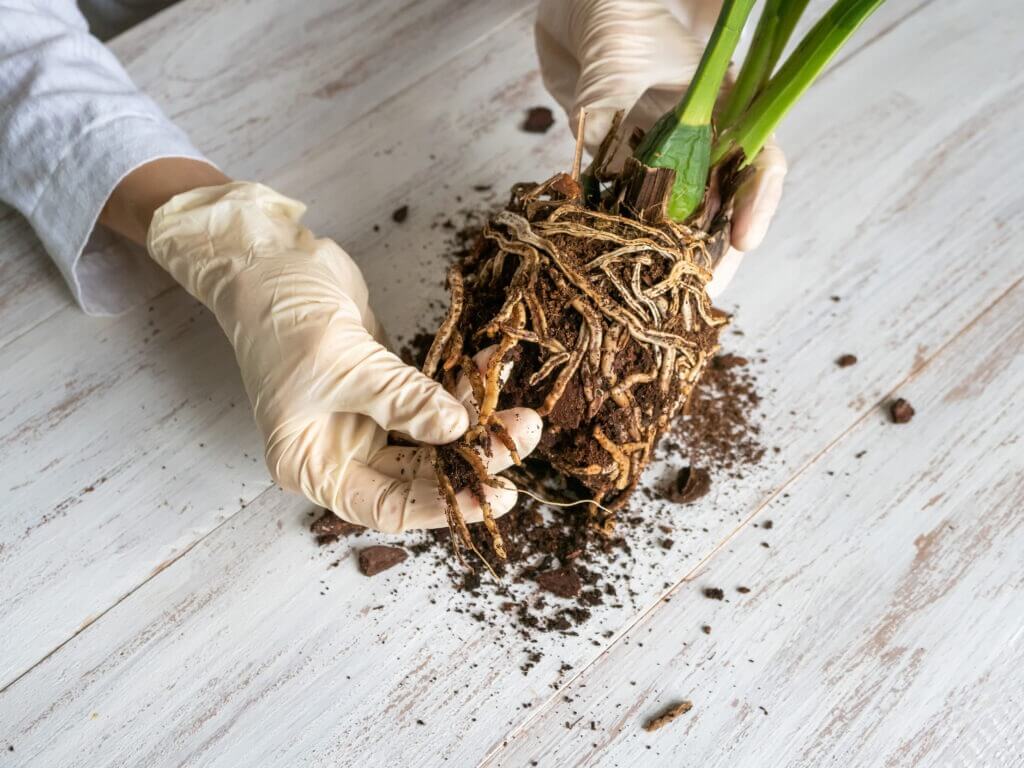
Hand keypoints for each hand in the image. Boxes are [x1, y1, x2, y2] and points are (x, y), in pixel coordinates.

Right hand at [147, 182, 541, 531]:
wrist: (268, 260)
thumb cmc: (281, 318)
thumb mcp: (341, 363)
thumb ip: (400, 399)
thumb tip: (457, 429)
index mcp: (312, 465)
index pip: (388, 507)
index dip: (443, 505)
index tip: (495, 494)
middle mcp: (339, 451)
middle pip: (418, 474)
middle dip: (471, 459)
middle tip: (521, 437)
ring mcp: (364, 418)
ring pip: (431, 438)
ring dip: (475, 423)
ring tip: (521, 410)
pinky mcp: (384, 386)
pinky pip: (431, 397)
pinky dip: (460, 387)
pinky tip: (491, 368)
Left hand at [535, 0, 786, 293]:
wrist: (576, 9)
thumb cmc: (615, 21)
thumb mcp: (617, 70)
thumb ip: (612, 122)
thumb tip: (600, 181)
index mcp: (724, 109)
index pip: (759, 161)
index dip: (756, 203)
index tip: (744, 241)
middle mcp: (699, 139)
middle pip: (719, 205)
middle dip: (712, 254)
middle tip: (700, 296)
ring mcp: (663, 156)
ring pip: (677, 219)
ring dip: (669, 258)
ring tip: (664, 299)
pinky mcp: (622, 168)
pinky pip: (628, 214)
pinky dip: (622, 241)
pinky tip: (616, 270)